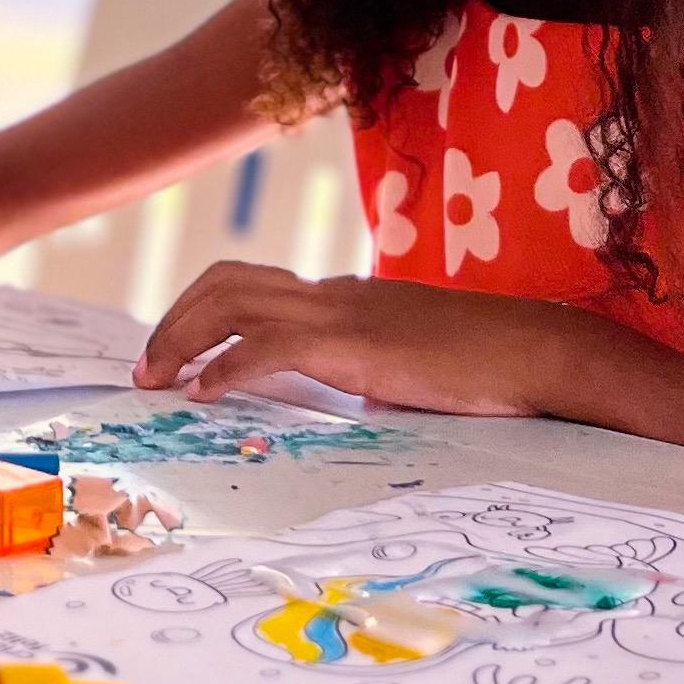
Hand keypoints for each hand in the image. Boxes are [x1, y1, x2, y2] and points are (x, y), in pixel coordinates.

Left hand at [134, 263, 601, 418]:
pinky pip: (271, 347)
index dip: (199, 313)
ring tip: (157, 379)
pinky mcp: (356, 345)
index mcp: (341, 300)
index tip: (172, 355)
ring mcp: (343, 314)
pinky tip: (205, 395)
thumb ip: (370, 372)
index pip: (250, 285)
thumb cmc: (485, 367)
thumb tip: (354, 399)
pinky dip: (227, 368)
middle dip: (173, 322)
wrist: (537, 351)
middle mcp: (332, 295)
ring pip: (233, 303)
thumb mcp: (409, 366)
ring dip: (183, 339)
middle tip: (145, 370)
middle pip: (225, 283)